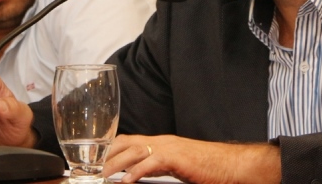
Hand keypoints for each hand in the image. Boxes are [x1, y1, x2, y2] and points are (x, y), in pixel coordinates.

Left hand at [103, 134, 280, 183]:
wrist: (230, 165)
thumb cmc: (206, 168)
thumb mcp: (175, 167)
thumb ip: (156, 168)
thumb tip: (135, 177)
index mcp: (160, 142)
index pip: (127, 140)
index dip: (109, 150)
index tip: (94, 163)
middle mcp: (161, 141)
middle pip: (125, 143)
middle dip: (106, 157)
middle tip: (91, 172)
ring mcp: (168, 147)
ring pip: (133, 151)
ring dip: (114, 165)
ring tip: (101, 177)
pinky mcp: (176, 158)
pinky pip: (150, 163)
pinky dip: (135, 172)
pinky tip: (125, 182)